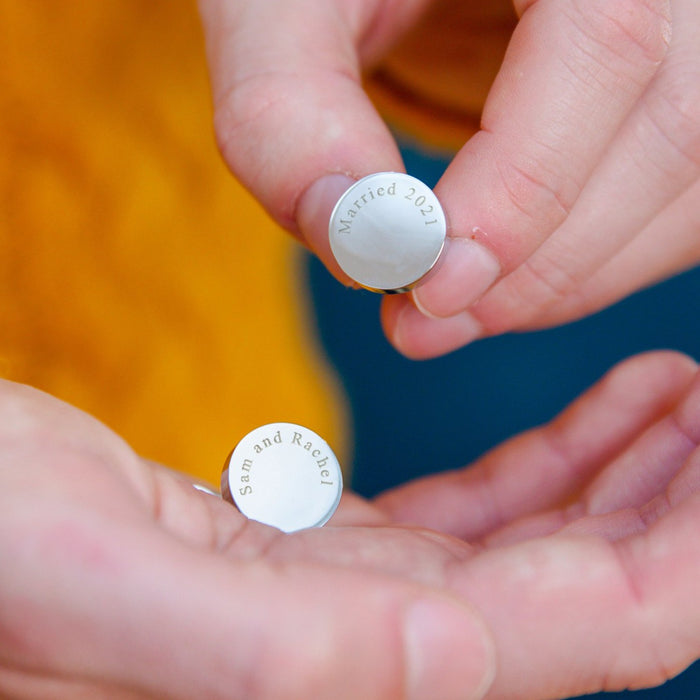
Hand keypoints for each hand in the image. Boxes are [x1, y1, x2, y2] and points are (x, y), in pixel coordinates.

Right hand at [2, 351, 699, 698]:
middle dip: (667, 508)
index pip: (563, 644)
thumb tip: (449, 667)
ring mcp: (348, 600)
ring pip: (531, 550)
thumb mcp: (89, 589)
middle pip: (572, 598)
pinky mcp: (320, 550)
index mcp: (327, 679)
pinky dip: (537, 462)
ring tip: (679, 393)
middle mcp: (361, 655)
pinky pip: (467, 517)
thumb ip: (260, 653)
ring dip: (614, 474)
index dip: (671, 565)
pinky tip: (587, 413)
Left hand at [199, 0, 699, 357]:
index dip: (522, 192)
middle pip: (667, 132)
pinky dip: (597, 263)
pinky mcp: (680, 93)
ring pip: (686, 185)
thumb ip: (289, 108)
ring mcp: (691, 33)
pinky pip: (681, 203)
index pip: (604, 46)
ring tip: (458, 309)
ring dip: (567, 278)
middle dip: (539, 263)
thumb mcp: (284, 6)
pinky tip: (514, 276)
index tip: (433, 288)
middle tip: (427, 322)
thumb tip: (355, 243)